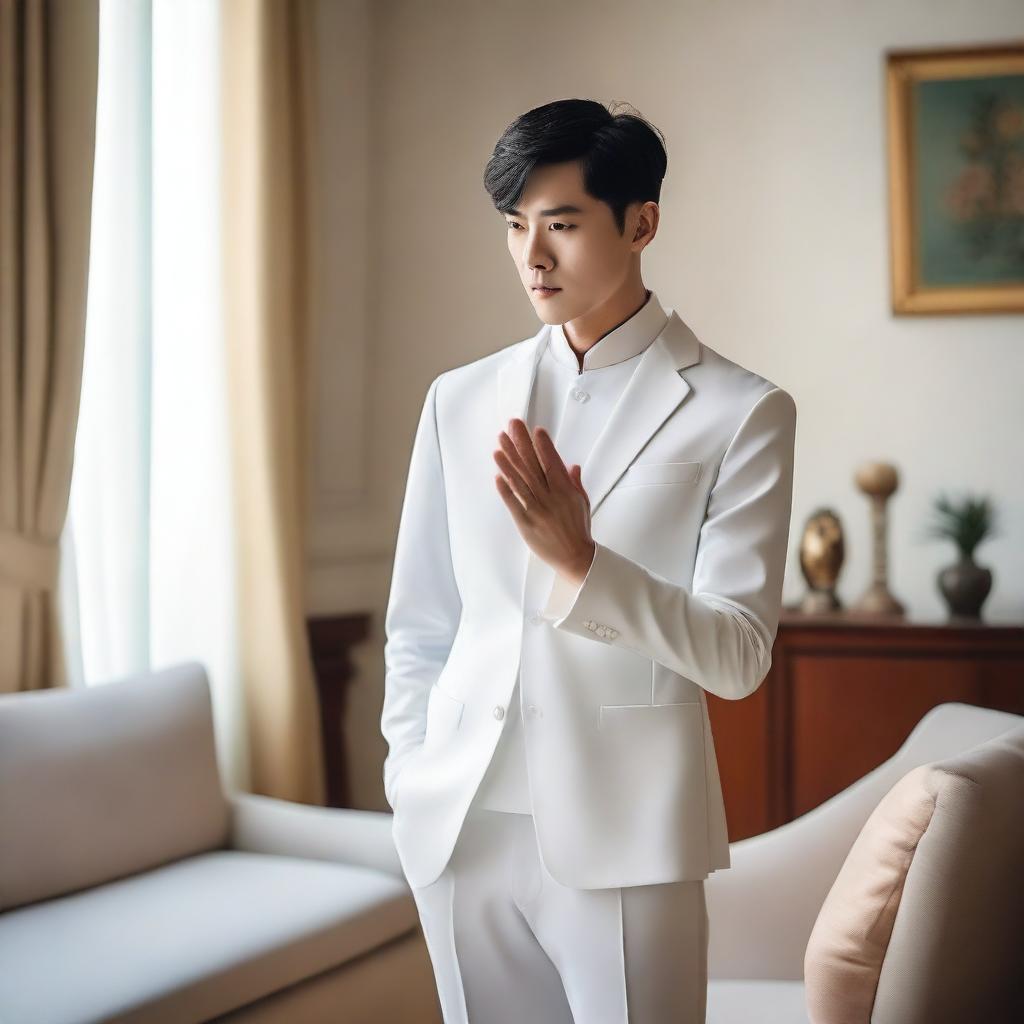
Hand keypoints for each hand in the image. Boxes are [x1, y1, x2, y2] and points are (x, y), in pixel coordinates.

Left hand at [494, 418, 595, 584]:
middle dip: (521, 444)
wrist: (576, 557)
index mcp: (565, 490)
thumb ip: (575, 483)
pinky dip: (505, 489)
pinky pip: (514, 503)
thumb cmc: (579, 530)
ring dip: (509, 462)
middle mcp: (550, 497)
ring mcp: (537, 510)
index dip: (543, 445)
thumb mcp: (582, 502)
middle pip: (533, 466)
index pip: (552, 462)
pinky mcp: (526, 523)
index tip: (535, 430)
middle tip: (512, 426)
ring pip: (521, 481)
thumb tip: (572, 466)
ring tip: (499, 445)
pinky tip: (497, 475)